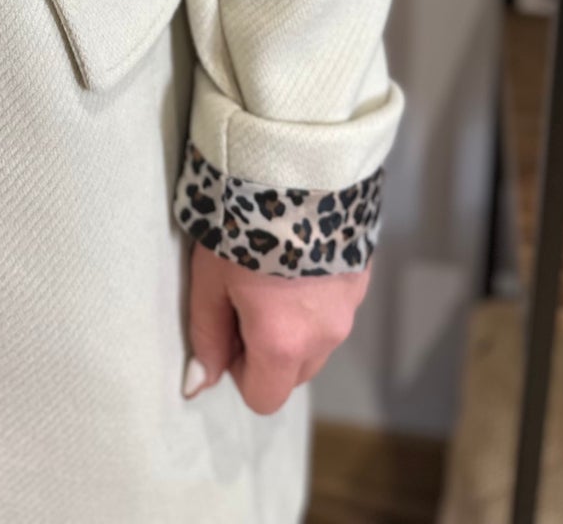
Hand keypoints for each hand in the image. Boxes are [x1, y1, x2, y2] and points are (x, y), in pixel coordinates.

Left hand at [183, 241, 369, 414]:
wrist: (297, 165)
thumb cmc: (240, 223)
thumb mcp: (208, 278)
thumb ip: (206, 336)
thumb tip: (199, 384)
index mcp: (283, 344)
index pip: (264, 397)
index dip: (239, 370)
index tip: (229, 327)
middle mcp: (325, 336)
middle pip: (294, 372)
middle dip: (269, 349)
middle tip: (247, 296)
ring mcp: (351, 308)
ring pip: (318, 340)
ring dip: (296, 324)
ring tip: (274, 269)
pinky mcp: (364, 278)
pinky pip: (335, 308)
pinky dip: (316, 296)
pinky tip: (299, 254)